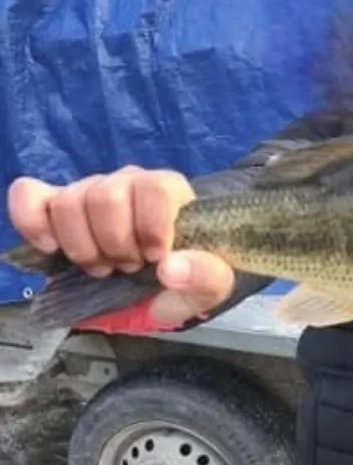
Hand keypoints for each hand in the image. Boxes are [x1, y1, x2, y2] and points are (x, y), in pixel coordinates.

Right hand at [7, 168, 235, 328]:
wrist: (162, 278)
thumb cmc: (186, 273)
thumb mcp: (212, 283)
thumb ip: (204, 275)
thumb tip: (170, 268)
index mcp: (168, 189)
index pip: (154, 188)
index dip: (150, 228)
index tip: (155, 259)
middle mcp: (126, 181)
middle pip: (106, 196)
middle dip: (114, 244)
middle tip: (128, 267)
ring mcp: (89, 191)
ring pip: (70, 201)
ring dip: (83, 246)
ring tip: (102, 266)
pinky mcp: (56, 205)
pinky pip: (29, 195)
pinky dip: (33, 222)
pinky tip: (51, 247)